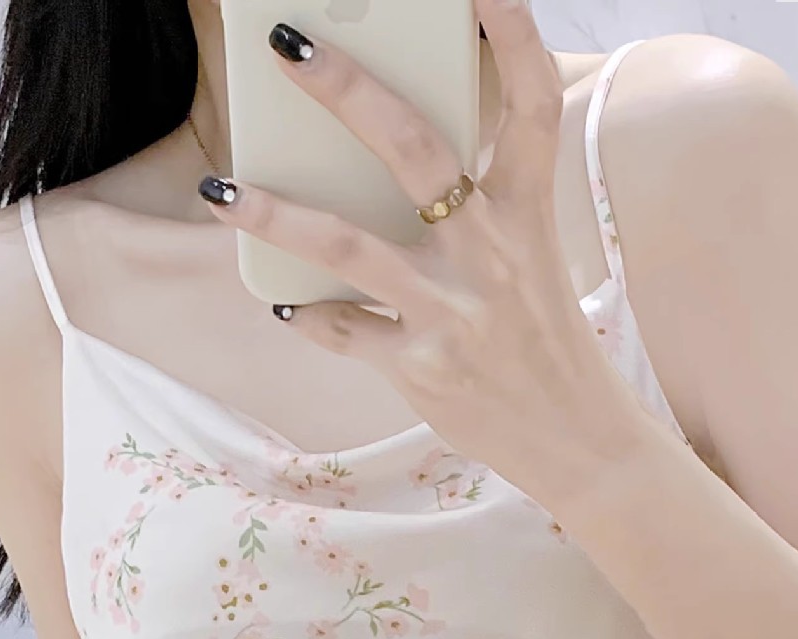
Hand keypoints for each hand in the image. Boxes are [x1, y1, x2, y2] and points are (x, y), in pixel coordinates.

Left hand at [199, 0, 648, 507]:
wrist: (576, 440)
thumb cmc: (538, 337)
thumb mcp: (529, 258)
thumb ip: (476, 205)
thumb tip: (389, 153)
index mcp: (527, 211)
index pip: (530, 103)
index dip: (510, 35)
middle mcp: (492, 251)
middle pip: (416, 149)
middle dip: (347, 90)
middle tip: (288, 46)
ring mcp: (453, 310)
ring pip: (349, 245)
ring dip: (275, 213)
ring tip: (221, 190)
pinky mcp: (423, 368)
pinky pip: (344, 331)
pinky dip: (307, 314)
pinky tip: (279, 298)